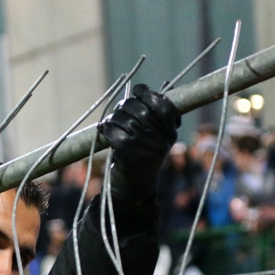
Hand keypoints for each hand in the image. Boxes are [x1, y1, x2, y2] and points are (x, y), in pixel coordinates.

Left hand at [97, 84, 179, 205]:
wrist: (135, 188)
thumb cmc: (143, 157)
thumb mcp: (157, 138)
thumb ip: (158, 115)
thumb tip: (161, 86)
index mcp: (170, 134)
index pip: (164, 106)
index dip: (149, 94)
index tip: (138, 91)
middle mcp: (161, 140)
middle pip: (141, 110)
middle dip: (126, 105)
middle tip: (119, 109)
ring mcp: (145, 147)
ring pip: (125, 119)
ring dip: (114, 117)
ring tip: (111, 121)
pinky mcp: (128, 153)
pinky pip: (114, 130)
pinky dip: (106, 128)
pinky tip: (104, 130)